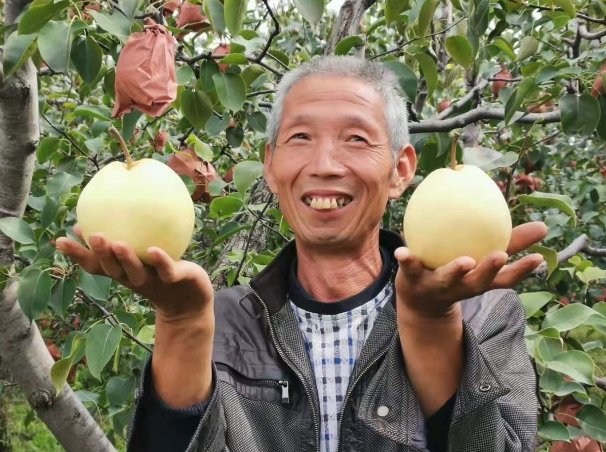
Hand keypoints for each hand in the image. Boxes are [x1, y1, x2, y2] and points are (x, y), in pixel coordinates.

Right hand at [55, 226, 213, 322]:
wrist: (189, 299)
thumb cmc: (161, 271)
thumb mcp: (141, 255)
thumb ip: (123, 238)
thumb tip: (103, 213)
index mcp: (122, 272)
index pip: (95, 264)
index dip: (77, 254)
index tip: (59, 240)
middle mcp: (133, 278)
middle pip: (111, 269)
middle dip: (100, 254)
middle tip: (93, 235)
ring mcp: (153, 280)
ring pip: (135, 271)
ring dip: (125, 259)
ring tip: (117, 243)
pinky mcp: (174, 279)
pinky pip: (166, 270)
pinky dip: (160, 260)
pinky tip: (154, 249)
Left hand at [395, 221, 547, 317]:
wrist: (419, 301)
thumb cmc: (457, 272)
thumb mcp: (482, 261)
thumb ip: (509, 242)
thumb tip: (543, 226)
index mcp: (477, 282)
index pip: (504, 280)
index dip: (521, 271)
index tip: (537, 257)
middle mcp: (459, 287)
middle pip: (477, 283)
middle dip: (489, 271)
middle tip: (500, 255)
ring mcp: (436, 285)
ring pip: (446, 279)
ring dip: (455, 271)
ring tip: (465, 261)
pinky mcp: (413, 280)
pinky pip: (410, 269)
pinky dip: (407, 261)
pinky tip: (403, 250)